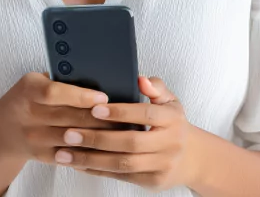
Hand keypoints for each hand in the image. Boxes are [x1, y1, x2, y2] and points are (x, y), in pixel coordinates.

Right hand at [0, 71, 115, 165]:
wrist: (2, 130)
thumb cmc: (26, 99)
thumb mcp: (35, 82)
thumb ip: (59, 79)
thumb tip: (95, 76)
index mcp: (29, 89)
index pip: (55, 92)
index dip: (80, 96)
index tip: (103, 97)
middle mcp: (29, 114)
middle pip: (69, 117)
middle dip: (98, 117)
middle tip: (123, 115)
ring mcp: (34, 137)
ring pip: (72, 138)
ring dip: (98, 135)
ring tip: (120, 131)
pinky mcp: (41, 155)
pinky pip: (69, 154)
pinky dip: (87, 152)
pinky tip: (104, 148)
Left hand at [54, 76, 195, 192]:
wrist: (192, 158)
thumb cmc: (173, 124)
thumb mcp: (170, 100)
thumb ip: (155, 86)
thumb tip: (140, 79)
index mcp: (172, 119)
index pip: (145, 114)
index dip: (120, 112)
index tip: (95, 108)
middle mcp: (169, 144)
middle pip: (130, 143)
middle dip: (97, 138)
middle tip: (70, 133)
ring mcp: (161, 165)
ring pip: (123, 164)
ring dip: (91, 159)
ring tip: (66, 152)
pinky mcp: (152, 182)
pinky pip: (121, 177)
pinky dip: (98, 170)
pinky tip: (79, 163)